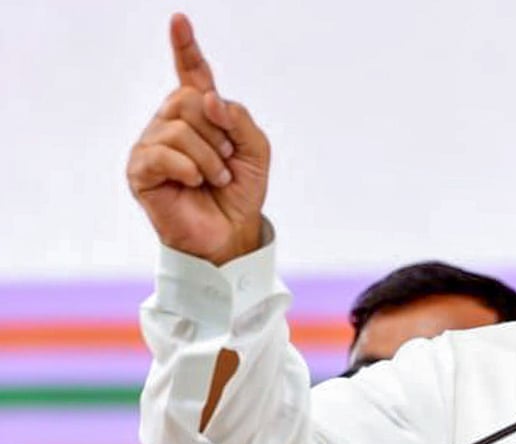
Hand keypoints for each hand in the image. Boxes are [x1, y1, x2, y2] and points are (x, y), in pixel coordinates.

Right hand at [127, 13, 270, 265]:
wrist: (231, 232)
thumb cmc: (240, 191)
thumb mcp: (255, 150)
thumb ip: (239, 118)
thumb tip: (206, 99)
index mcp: (198, 113)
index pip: (190, 73)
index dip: (185, 47)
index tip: (180, 19)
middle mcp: (170, 122)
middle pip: (189, 99)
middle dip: (218, 133)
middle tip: (226, 162)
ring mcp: (152, 144)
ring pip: (179, 127)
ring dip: (210, 157)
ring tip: (215, 179)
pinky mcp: (140, 169)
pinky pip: (163, 152)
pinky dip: (190, 168)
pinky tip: (195, 183)